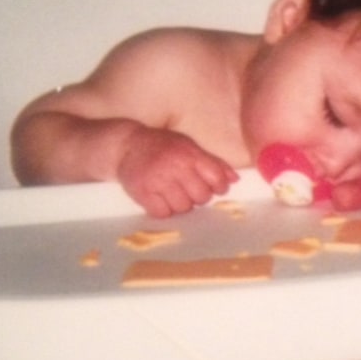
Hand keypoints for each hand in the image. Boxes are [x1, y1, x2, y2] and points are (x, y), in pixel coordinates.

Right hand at [117, 127, 237, 216]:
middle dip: (198, 196)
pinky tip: (159, 198)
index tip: (212, 187)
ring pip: (183, 208)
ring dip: (180, 204)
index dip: (218, 187)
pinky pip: (163, 213)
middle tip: (186, 188)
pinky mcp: (142, 193)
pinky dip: (163, 209)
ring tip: (171, 192)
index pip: (217, 179)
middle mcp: (175, 167)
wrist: (126, 145)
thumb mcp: (190, 147)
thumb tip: (234, 180)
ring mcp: (158, 180)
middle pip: (202, 197)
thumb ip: (213, 163)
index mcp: (190, 154)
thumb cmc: (163, 147)